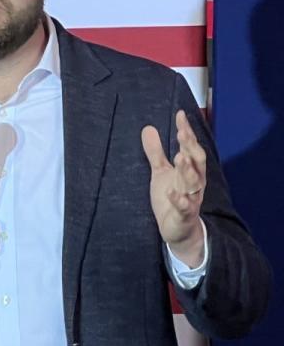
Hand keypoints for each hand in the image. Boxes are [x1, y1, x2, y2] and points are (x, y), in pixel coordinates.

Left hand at [141, 110, 206, 266]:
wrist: (178, 229)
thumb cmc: (171, 197)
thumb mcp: (160, 172)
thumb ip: (155, 152)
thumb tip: (148, 128)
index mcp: (190, 171)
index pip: (191, 148)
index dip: (187, 133)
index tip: (181, 116)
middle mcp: (194, 183)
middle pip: (196, 162)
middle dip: (191, 148)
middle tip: (183, 133)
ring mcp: (191, 199)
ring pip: (193, 183)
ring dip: (187, 170)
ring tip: (180, 156)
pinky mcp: (184, 215)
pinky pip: (184, 207)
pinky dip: (178, 201)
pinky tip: (171, 194)